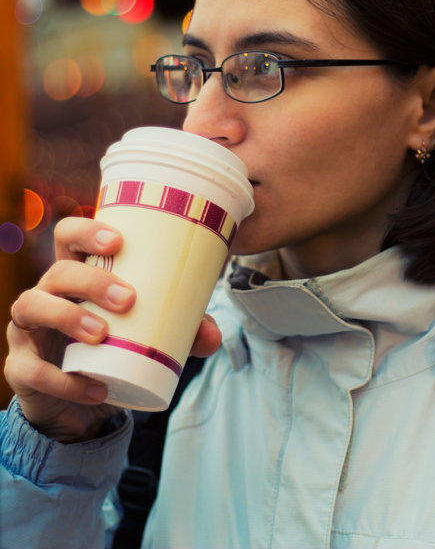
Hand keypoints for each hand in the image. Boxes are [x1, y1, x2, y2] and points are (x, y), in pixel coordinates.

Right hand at [4, 217, 221, 442]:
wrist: (81, 403)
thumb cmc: (114, 349)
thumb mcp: (150, 337)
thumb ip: (181, 333)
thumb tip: (213, 335)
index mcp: (76, 275)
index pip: (67, 235)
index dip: (86, 231)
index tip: (118, 241)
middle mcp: (47, 294)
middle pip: (57, 271)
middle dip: (91, 280)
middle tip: (128, 299)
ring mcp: (28, 329)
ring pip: (31, 306)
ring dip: (68, 316)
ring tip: (103, 335)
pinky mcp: (20, 367)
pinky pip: (32, 369)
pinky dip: (64, 379)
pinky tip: (95, 388)